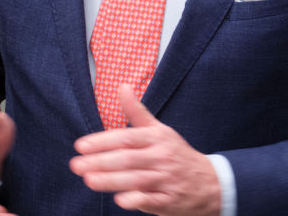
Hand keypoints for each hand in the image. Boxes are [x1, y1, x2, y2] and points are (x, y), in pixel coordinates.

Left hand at [69, 85, 220, 214]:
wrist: (210, 182)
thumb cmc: (176, 153)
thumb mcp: (160, 130)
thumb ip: (137, 111)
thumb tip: (122, 86)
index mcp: (157, 137)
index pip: (127, 138)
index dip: (103, 141)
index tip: (81, 145)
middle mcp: (162, 157)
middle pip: (128, 158)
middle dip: (100, 162)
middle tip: (76, 165)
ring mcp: (167, 179)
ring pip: (137, 179)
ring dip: (111, 181)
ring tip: (88, 180)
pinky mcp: (170, 201)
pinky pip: (152, 200)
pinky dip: (136, 200)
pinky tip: (119, 200)